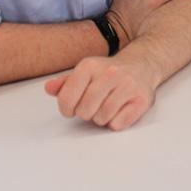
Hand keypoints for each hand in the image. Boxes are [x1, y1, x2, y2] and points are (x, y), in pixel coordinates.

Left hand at [44, 53, 158, 130]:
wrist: (141, 65)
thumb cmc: (107, 74)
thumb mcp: (85, 73)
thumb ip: (65, 83)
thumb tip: (49, 88)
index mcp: (90, 66)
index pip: (66, 100)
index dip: (67, 109)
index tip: (73, 107)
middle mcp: (110, 73)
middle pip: (84, 112)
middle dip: (87, 113)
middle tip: (95, 104)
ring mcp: (128, 85)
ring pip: (102, 119)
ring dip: (102, 118)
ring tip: (108, 105)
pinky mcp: (142, 99)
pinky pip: (118, 124)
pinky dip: (117, 122)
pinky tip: (121, 109)